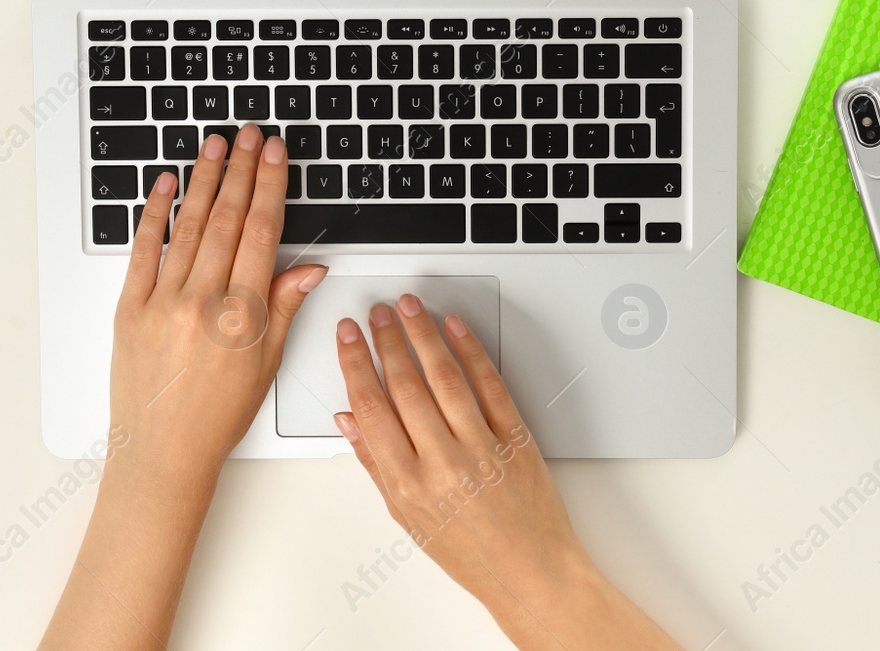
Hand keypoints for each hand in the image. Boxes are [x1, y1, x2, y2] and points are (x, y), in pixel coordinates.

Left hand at [106, 124, 325, 494]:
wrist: (161, 455)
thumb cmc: (215, 417)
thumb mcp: (266, 363)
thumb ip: (284, 306)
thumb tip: (308, 266)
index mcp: (241, 315)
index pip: (262, 233)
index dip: (271, 186)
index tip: (275, 154)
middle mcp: (201, 302)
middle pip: (228, 219)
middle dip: (242, 170)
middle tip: (249, 135)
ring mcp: (162, 302)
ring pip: (189, 226)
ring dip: (205, 180)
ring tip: (215, 146)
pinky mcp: (129, 308)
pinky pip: (143, 249)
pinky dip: (154, 213)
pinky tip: (166, 184)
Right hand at [334, 296, 684, 650]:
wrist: (531, 571)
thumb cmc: (471, 552)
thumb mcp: (407, 517)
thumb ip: (375, 463)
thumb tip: (348, 420)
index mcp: (409, 484)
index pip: (371, 407)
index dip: (354, 363)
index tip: (348, 336)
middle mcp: (443, 463)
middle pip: (405, 385)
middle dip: (386, 340)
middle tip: (376, 313)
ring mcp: (482, 448)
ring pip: (444, 377)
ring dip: (423, 335)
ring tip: (409, 308)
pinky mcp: (515, 439)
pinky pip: (490, 385)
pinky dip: (471, 351)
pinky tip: (456, 328)